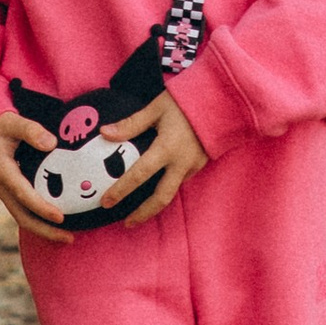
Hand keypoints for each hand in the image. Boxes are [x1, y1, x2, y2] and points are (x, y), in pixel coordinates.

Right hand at [0, 104, 71, 243]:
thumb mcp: (11, 123)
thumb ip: (30, 131)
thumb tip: (52, 143)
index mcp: (3, 171)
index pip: (23, 194)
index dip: (41, 207)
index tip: (59, 217)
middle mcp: (2, 188)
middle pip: (23, 217)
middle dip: (45, 231)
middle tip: (69, 238)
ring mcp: (5, 194)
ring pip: (23, 218)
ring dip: (44, 230)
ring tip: (67, 237)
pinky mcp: (10, 194)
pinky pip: (24, 212)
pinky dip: (40, 221)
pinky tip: (57, 224)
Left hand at [102, 91, 207, 223]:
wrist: (220, 100)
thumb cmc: (185, 101)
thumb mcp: (156, 108)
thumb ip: (131, 124)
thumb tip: (105, 133)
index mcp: (166, 148)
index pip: (138, 175)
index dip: (121, 190)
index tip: (106, 202)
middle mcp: (181, 163)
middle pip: (161, 198)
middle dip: (143, 214)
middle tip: (127, 223)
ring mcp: (193, 166)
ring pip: (172, 191)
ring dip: (156, 203)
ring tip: (140, 210)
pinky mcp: (200, 165)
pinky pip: (181, 180)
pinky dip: (167, 187)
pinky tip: (157, 185)